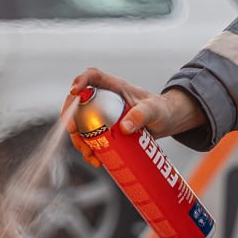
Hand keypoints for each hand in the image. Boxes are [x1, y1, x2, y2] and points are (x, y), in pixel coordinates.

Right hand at [62, 68, 206, 167]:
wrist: (166, 122)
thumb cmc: (161, 109)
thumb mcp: (154, 110)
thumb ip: (142, 115)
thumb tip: (125, 128)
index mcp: (114, 87)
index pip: (92, 77)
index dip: (80, 81)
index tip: (75, 92)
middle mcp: (104, 99)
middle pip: (78, 103)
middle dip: (70, 117)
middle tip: (74, 131)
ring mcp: (102, 116)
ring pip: (80, 125)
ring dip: (79, 140)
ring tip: (88, 153)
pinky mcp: (105, 131)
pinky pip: (90, 140)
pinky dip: (90, 151)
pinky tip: (97, 161)